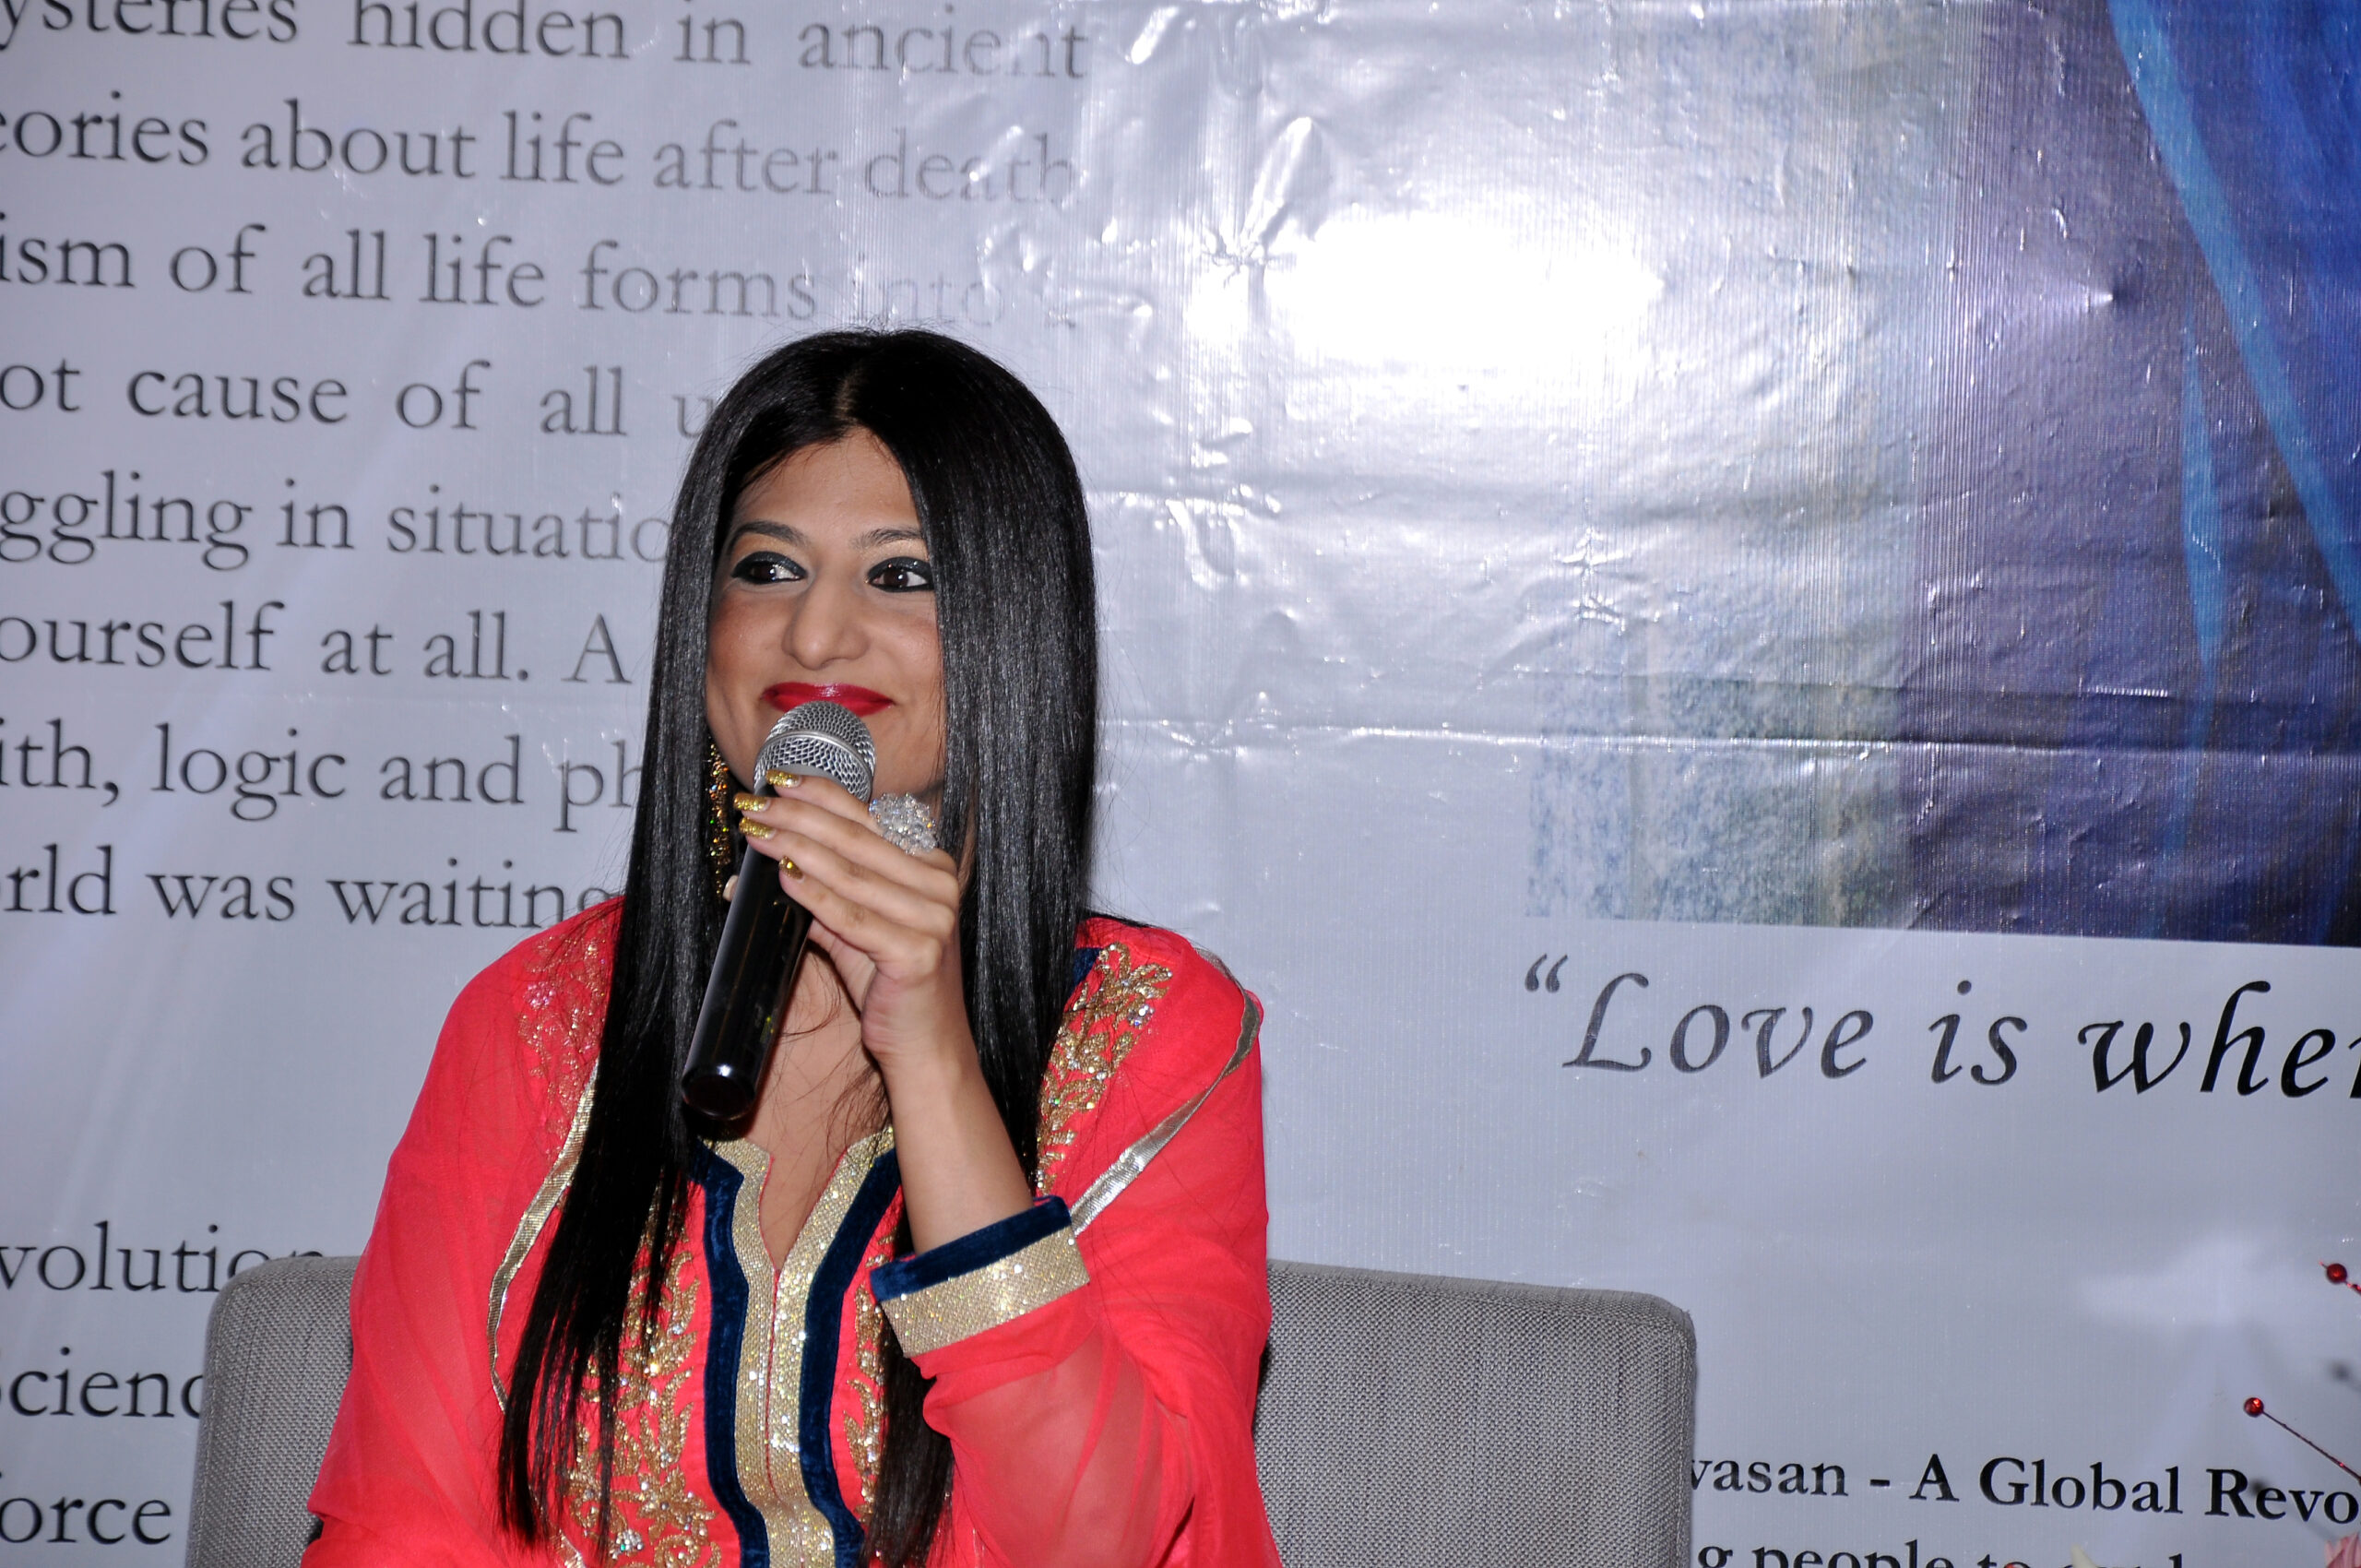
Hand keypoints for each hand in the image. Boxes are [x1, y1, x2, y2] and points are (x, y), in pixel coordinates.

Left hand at [736, 775, 1032, 1248]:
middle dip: (797, 818)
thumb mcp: (856, 933)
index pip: (866, 819)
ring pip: (850, 873)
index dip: (818, 795)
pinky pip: (854, 918)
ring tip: (756, 835)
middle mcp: (938, 886)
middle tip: (753, 806)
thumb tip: (767, 867)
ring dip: (796, 848)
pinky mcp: (918, 953)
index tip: (775, 781)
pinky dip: (816, 895)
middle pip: (855, 839)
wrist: (927, 1051)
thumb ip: (824, 896)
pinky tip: (785, 877)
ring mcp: (933, 919)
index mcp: (929, 869)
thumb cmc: (891, 992)